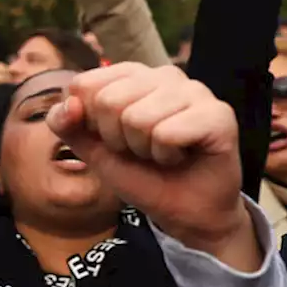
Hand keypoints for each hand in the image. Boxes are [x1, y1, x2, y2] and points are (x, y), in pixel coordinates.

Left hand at [46, 63, 257, 269]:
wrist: (184, 211)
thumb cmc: (141, 173)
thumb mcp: (93, 149)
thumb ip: (67, 124)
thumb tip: (69, 104)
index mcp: (132, 74)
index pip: (83, 85)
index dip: (91, 124)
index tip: (116, 139)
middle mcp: (164, 74)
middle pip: (108, 101)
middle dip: (118, 139)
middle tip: (143, 150)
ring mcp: (194, 90)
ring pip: (138, 118)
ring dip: (144, 150)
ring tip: (163, 153)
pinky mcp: (218, 114)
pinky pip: (167, 133)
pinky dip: (167, 156)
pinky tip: (182, 156)